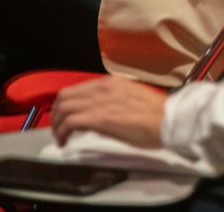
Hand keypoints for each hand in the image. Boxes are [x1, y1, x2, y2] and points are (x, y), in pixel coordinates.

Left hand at [51, 76, 168, 147]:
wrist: (167, 120)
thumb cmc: (155, 114)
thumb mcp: (130, 97)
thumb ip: (112, 99)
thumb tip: (100, 111)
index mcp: (110, 83)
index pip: (76, 89)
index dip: (65, 104)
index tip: (64, 116)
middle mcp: (102, 88)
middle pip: (65, 97)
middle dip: (56, 114)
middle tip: (57, 127)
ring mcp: (100, 102)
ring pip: (64, 108)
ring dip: (57, 125)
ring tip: (59, 137)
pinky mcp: (100, 119)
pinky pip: (70, 122)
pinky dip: (62, 132)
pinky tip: (64, 141)